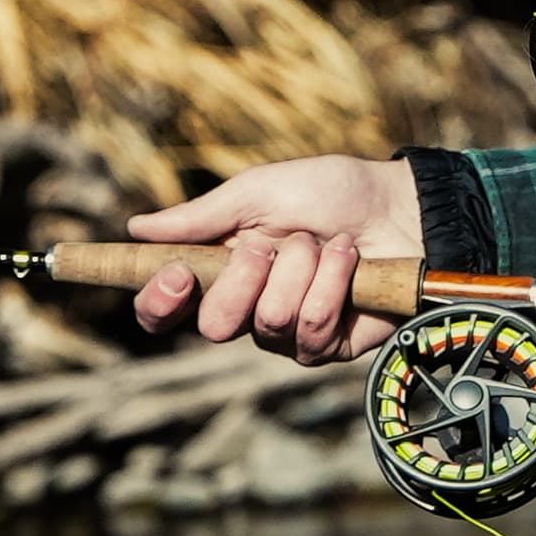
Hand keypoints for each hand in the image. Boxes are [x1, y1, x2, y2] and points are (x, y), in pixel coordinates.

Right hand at [127, 154, 423, 364]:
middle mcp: (246, 306)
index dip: (159, 301)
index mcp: (219, 269)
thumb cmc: (329, 191)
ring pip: (269, 322)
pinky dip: (332, 284)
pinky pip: (312, 330)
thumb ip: (201, 216)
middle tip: (271, 245)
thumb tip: (137, 227)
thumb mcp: (259, 191)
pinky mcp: (326, 344)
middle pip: (212, 326)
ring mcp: (286, 331)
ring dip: (301, 271)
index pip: (165, 309)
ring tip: (324, 243)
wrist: (398, 205)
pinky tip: (348, 262)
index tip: (179, 274)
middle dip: (244, 278)